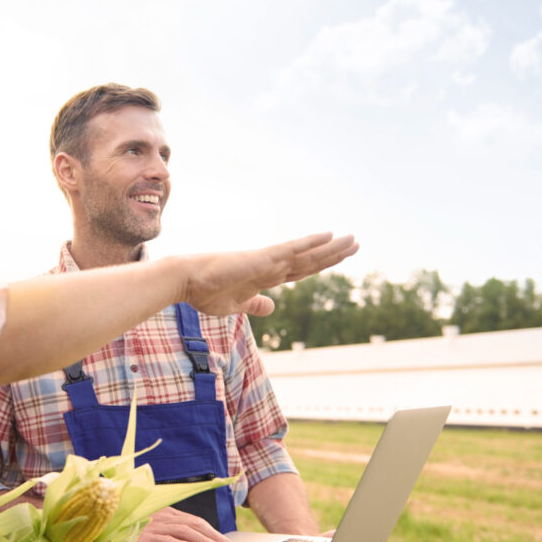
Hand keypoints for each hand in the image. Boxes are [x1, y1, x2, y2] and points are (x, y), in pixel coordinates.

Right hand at [128, 506, 235, 541]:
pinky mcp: (146, 537)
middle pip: (195, 524)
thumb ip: (169, 530)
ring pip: (186, 532)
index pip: (195, 520)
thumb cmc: (130, 530)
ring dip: (204, 541)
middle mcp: (164, 517)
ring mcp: (155, 526)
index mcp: (167, 513)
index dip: (212, 531)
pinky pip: (167, 540)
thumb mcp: (152, 527)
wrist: (106, 528)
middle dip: (214, 536)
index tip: (224, 541)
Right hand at [180, 232, 358, 316]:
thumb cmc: (205, 293)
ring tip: (353, 240)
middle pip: (309, 261)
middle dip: (333, 254)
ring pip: (307, 254)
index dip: (320, 265)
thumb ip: (256, 305)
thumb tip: (272, 306)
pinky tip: (328, 235)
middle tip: (355, 243)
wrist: (186, 281)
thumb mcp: (237, 305)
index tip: (338, 258)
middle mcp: (270, 266)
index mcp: (265, 278)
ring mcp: (268, 261)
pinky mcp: (262, 258)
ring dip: (331, 248)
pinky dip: (311, 243)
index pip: (300, 271)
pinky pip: (291, 249)